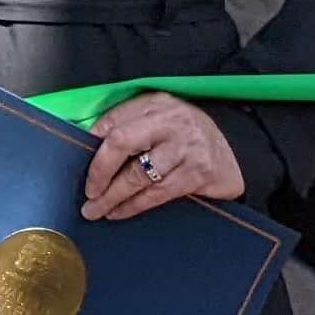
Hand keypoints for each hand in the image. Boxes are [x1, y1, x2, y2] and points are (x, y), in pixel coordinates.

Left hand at [82, 93, 242, 220]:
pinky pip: (157, 194)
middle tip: (87, 193)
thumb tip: (90, 144)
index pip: (115, 120)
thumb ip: (132, 124)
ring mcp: (185, 147)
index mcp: (156, 103)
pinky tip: (120, 212)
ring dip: (113, 196)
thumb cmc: (188, 136)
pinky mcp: (197, 173)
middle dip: (99, 171)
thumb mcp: (162, 119)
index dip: (93, 142)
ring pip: (138, 175)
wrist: (236, 153)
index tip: (77, 162)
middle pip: (122, 142)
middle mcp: (169, 121)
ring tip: (96, 210)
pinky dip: (134, 206)